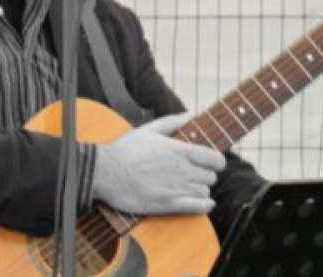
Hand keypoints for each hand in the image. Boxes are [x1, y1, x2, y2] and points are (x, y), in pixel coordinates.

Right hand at [92, 112, 225, 214]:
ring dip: (200, 190)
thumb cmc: (126, 150)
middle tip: (193, 174)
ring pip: (205, 191)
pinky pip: (200, 207)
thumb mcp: (148, 129)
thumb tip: (191, 114)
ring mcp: (177, 187)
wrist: (106, 172)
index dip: (215, 162)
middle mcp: (183, 169)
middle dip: (204, 175)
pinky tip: (202, 202)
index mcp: (180, 150)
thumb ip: (173, 121)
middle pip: (211, 176)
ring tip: (189, 187)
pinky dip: (205, 205)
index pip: (216, 159)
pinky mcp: (169, 204)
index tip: (209, 163)